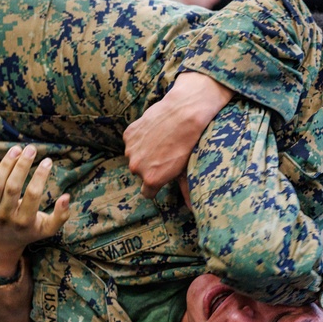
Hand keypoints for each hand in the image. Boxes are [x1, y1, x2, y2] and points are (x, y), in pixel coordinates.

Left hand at [0, 145, 69, 276]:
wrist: (0, 245)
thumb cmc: (28, 232)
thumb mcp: (47, 229)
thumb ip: (60, 216)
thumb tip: (66, 197)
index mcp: (25, 221)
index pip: (33, 195)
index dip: (40, 176)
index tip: (48, 161)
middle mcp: (6, 217)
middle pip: (13, 187)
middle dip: (22, 165)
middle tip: (32, 149)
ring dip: (6, 164)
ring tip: (17, 149)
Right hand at [124, 72, 232, 198]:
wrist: (185, 113)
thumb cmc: (189, 142)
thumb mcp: (188, 169)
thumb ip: (186, 190)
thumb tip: (193, 208)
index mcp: (151, 179)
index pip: (147, 192)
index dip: (156, 185)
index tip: (163, 176)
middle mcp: (137, 167)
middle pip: (140, 173)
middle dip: (149, 167)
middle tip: (165, 155)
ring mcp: (131, 149)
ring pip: (135, 156)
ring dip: (144, 152)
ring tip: (161, 141)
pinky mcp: (129, 134)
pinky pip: (132, 141)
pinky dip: (140, 138)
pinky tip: (155, 131)